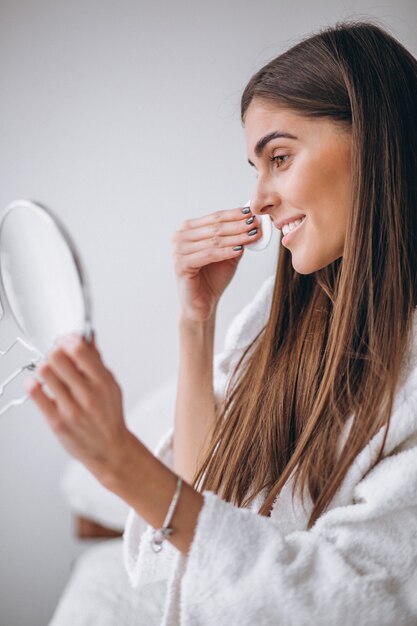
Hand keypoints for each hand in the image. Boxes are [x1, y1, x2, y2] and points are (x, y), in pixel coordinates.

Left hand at [24, 332, 128, 485]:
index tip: (65, 340)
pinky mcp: (57, 421)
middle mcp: (87, 393)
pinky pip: (36, 395)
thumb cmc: (109, 416)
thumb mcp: (110, 385)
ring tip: (49, 372)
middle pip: (58, 357)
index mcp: (102, 381)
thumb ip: (96, 360)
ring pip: (45, 372)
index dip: (67, 340)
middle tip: (56, 356)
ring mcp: (71, 408)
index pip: (80, 350)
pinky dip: (32, 384)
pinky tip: (37, 384)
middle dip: (54, 352)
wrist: (110, 449)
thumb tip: (88, 336)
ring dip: (44, 367)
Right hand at [171, 206, 261, 321]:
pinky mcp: (180, 264)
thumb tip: (252, 221)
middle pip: (215, 227)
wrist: (202, 303)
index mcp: (188, 229)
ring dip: (236, 237)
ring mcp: (178, 250)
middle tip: (255, 223)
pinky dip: (225, 251)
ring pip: (213, 240)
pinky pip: (208, 254)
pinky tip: (240, 250)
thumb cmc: (213, 278)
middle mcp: (179, 236)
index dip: (235, 214)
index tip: (253, 213)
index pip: (215, 217)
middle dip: (238, 225)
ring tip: (253, 235)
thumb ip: (236, 238)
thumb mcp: (227, 253)